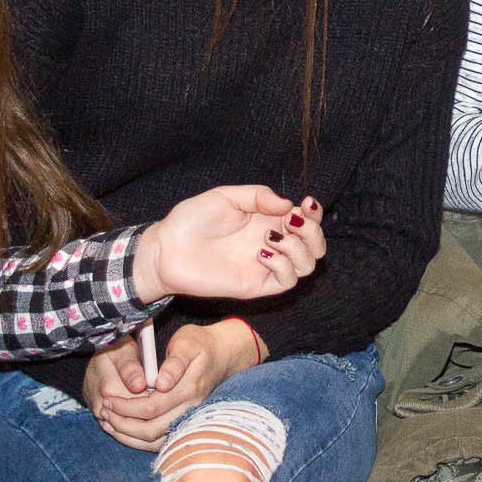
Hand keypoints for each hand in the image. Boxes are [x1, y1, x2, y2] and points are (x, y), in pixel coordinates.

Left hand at [92, 320, 262, 449]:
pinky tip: (123, 430)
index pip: (151, 407)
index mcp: (189, 388)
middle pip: (151, 429)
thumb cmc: (199, 345)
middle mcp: (191, 408)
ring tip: (109, 423)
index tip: (108, 399)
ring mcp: (190, 418)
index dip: (126, 406)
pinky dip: (139, 440)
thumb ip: (174, 362)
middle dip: (123, 423)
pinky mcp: (185, 422)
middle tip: (105, 411)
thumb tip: (161, 383)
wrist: (222, 355)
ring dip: (129, 436)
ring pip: (155, 440)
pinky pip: (160, 440)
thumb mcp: (187, 342)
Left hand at [132, 188, 322, 302]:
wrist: (167, 249)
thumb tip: (288, 205)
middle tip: (290, 221)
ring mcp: (266, 265)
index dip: (314, 213)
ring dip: (299, 248)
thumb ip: (259, 195)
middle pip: (315, 245)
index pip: (306, 220)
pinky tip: (262, 252)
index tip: (307, 203)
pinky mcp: (256, 285)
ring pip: (307, 265)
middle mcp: (272, 243)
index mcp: (268, 220)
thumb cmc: (192, 220)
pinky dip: (283, 265)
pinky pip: (287, 281)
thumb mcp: (226, 196)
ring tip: (272, 237)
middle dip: (313, 231)